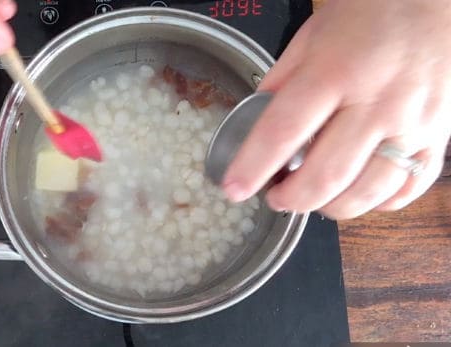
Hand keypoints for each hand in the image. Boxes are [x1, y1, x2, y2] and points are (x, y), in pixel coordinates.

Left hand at [222, 0, 450, 218]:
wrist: (435, 1)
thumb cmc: (369, 14)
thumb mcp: (310, 36)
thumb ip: (281, 81)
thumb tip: (255, 122)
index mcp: (334, 71)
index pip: (284, 131)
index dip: (253, 167)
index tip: (233, 189)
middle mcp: (377, 102)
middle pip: (326, 175)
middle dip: (291, 199)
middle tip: (276, 198)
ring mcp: (413, 124)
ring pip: (367, 193)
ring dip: (330, 208)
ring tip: (311, 198)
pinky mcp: (438, 138)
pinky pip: (406, 190)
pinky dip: (375, 204)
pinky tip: (354, 193)